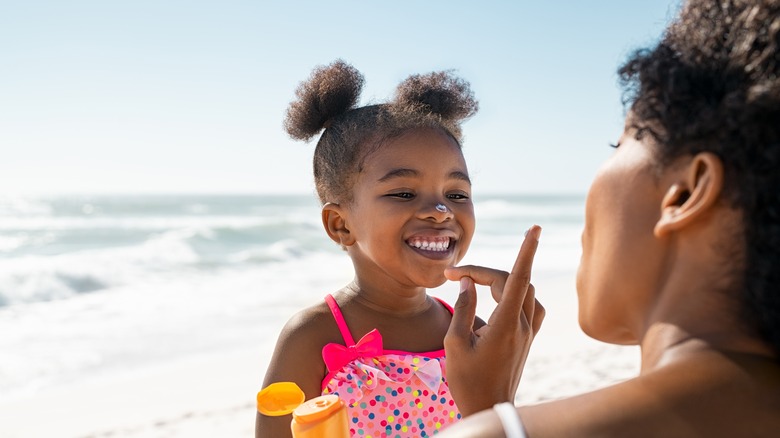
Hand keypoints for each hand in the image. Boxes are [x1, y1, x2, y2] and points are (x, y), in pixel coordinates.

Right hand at [443, 225, 544, 415]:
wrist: (489, 408)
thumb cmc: (467, 380)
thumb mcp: (454, 344)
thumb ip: (462, 309)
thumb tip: (468, 282)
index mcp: (504, 326)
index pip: (518, 279)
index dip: (526, 251)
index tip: (534, 228)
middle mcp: (522, 326)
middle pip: (513, 282)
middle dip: (485, 272)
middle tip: (455, 276)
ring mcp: (528, 333)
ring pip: (526, 292)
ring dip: (504, 280)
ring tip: (477, 284)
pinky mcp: (528, 339)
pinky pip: (531, 306)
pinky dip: (517, 294)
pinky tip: (500, 298)